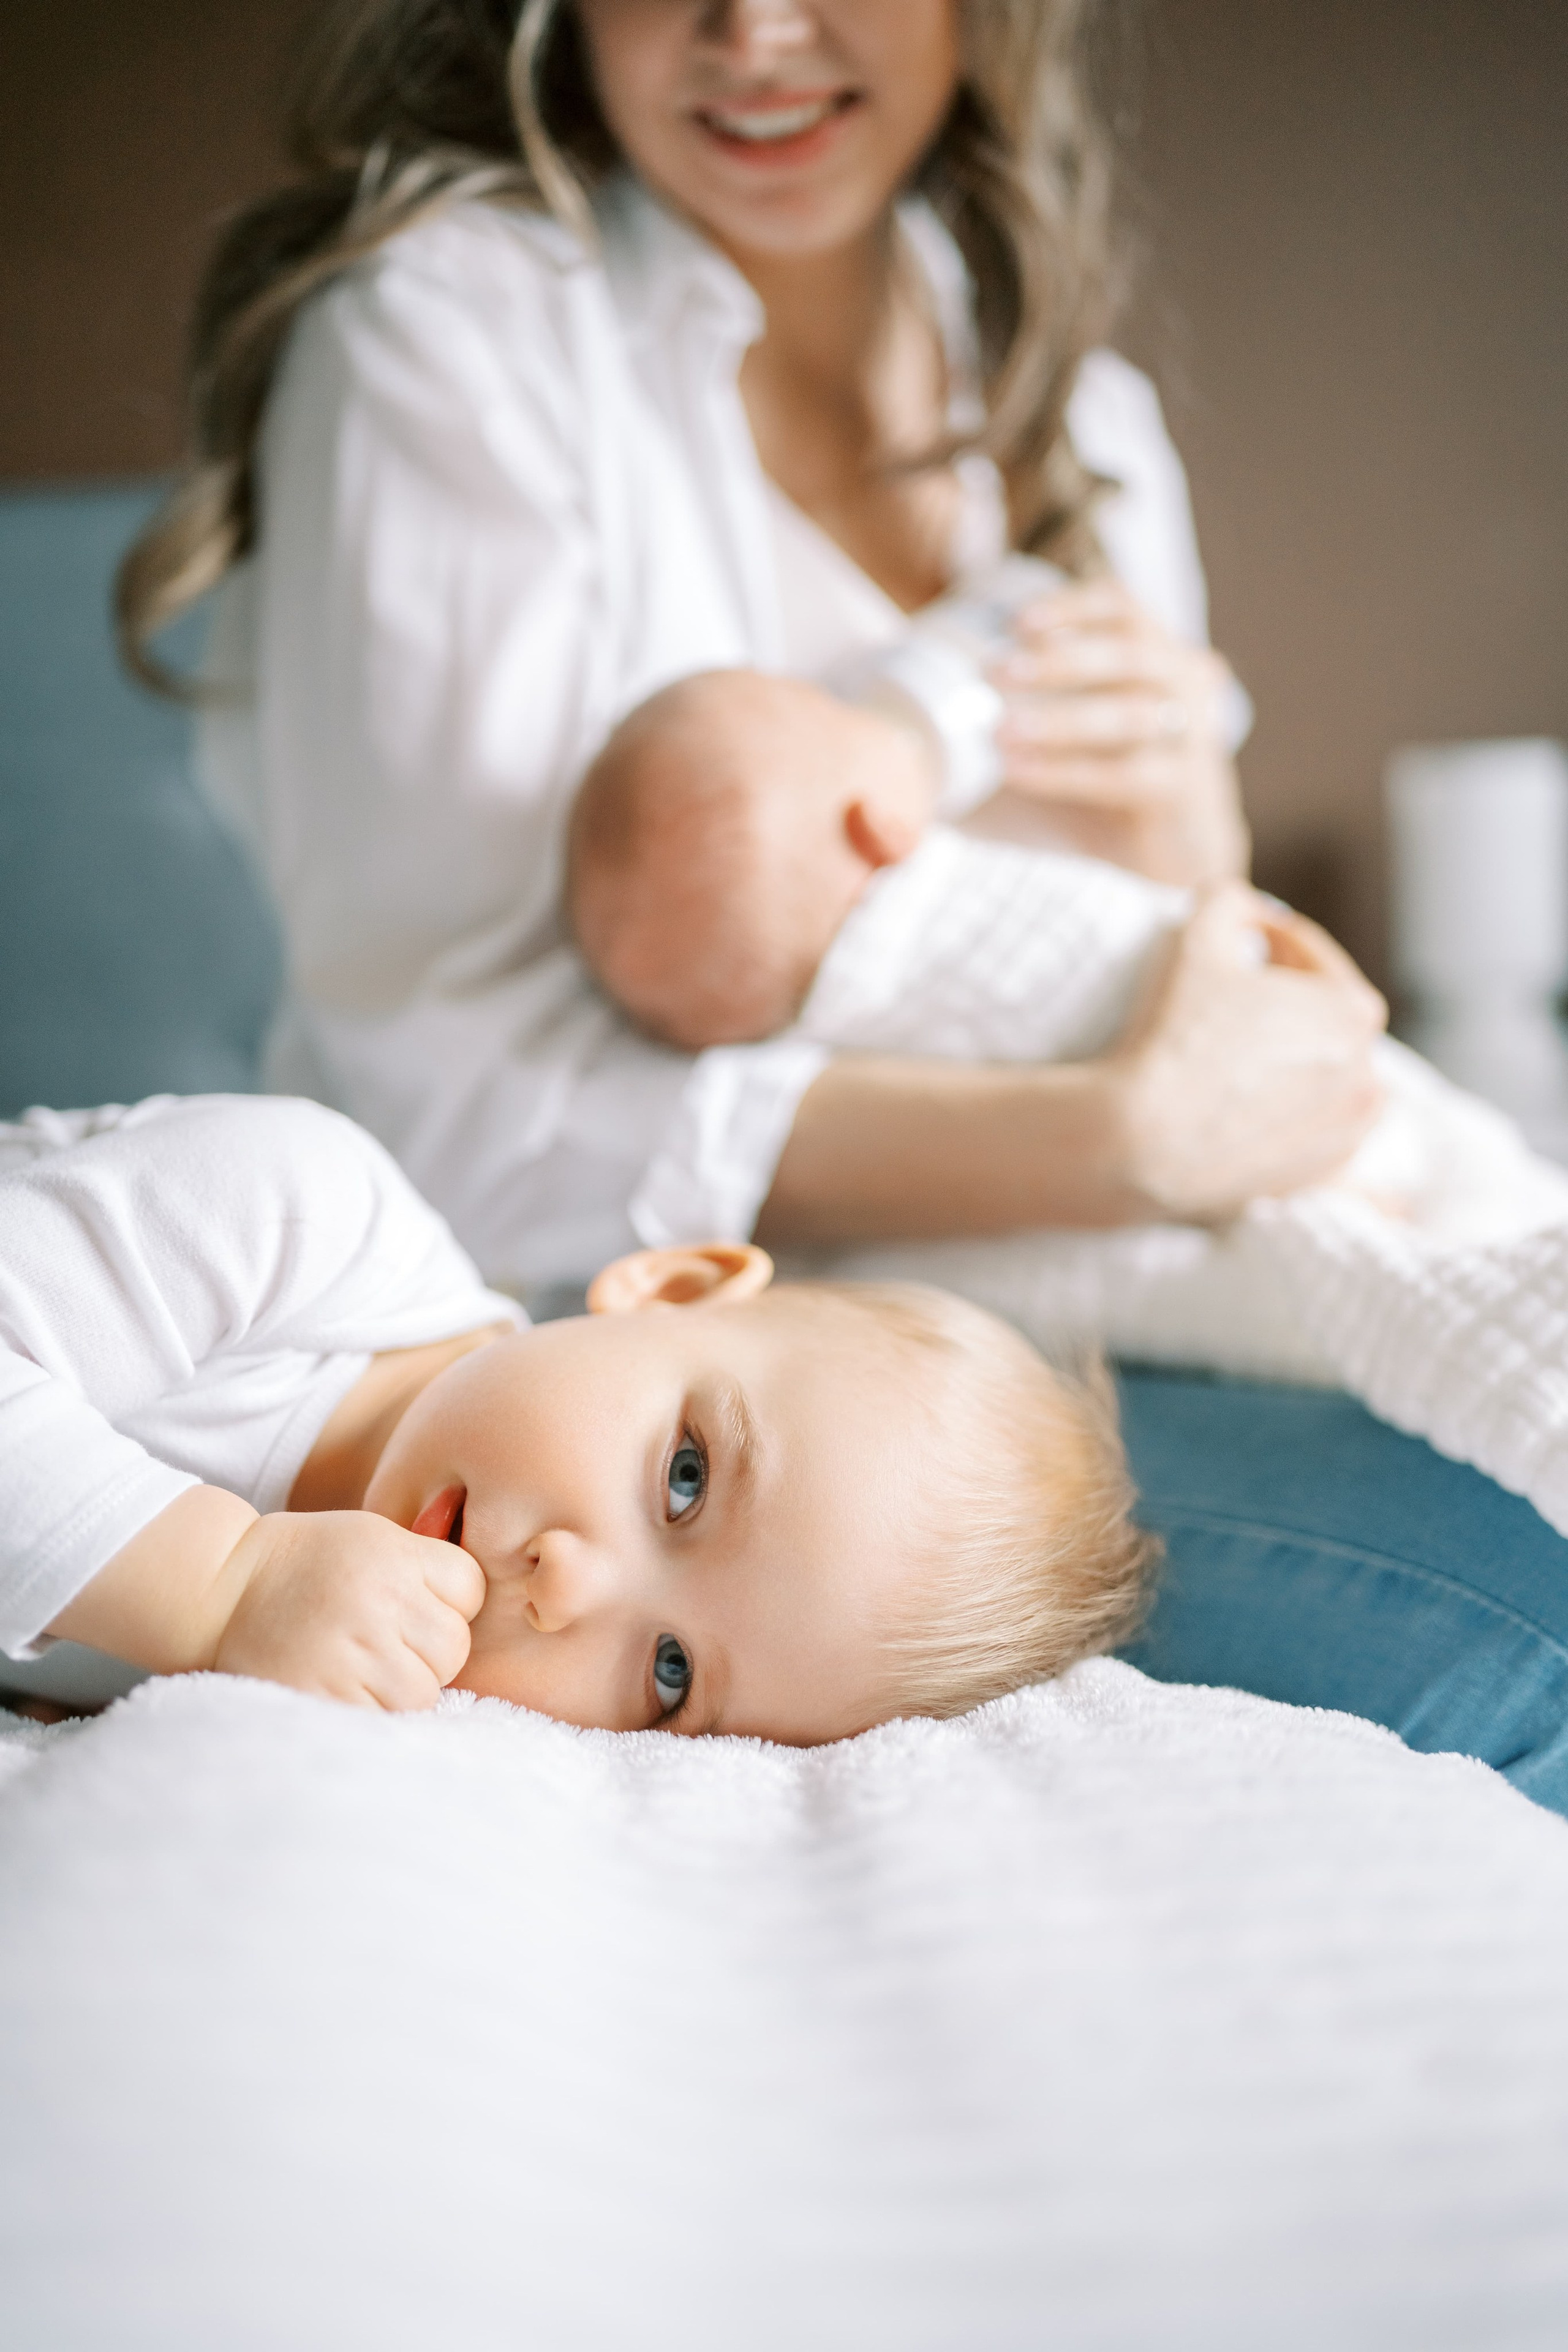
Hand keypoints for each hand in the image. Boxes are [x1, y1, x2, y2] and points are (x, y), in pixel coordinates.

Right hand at [212, 1509, 485, 1710]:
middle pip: (453, 1646)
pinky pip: (384, 1720)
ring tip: (362, 1667)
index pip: (470, 1590)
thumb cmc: (305, 1563)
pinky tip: (345, 1687)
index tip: (414, 1604)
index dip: (448, 1602)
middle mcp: (380, 1598)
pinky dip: (372, 1712)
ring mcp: (353, 1650)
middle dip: (428, 1651)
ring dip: (402, 1688)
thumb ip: (425, 1565)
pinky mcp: (326, 1695)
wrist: (219, 1587)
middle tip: (383, 1641)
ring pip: (424, 1691)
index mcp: (395, 1553)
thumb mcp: (372, 1537)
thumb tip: (481, 1605)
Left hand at [987, 580, 1248, 886]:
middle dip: (1060, 659)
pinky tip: (1017, 770)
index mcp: (1155, 651)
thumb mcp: (1073, 731)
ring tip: (1000, 729)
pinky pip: (1123, 775)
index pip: (1122, 606)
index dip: (1073, 605)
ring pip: (1131, 714)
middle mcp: (1184, 683)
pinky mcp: (1183, 789)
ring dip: (1060, 719)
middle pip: (1129, 654)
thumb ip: (1024, 706)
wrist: (1176, 851)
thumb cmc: (1107, 779)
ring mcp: (1192, 735)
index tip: (1017, 620)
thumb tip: (924, 706)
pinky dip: (1065, 771)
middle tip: (996, 670)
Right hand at [1109, 884, 1387, 1220]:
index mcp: (1353, 1010)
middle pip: (1323, 1018)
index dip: (1267, 934)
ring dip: (1298, 1057)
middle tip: (1232, 992)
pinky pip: (1315, 1134)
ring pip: (1327, 1077)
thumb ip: (1226, 899)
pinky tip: (1257, 1103)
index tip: (1234, 931)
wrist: (1141, 1144)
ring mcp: (1347, 1134)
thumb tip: (1239, 903)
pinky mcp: (1318, 1178)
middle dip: (1285, 999)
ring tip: (1245, 1050)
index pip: (1311, 955)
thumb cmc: (1172, 1036)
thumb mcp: (1193, 938)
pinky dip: (1296, 1115)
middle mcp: (1368, 1075)